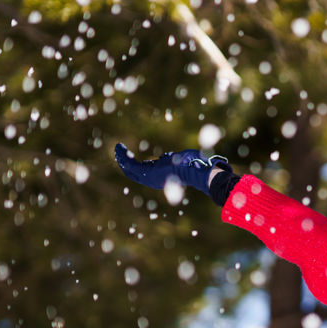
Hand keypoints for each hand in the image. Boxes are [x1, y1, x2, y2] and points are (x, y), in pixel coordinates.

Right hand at [113, 143, 231, 195]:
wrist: (198, 171)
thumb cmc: (198, 166)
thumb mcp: (190, 160)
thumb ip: (192, 160)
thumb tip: (209, 157)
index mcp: (162, 178)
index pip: (145, 174)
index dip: (137, 166)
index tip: (132, 158)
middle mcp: (154, 180)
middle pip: (134, 173)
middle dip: (126, 163)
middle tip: (121, 153)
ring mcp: (150, 177)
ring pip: (130, 169)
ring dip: (122, 158)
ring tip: (117, 149)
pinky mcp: (147, 172)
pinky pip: (130, 165)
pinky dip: (123, 156)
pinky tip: (119, 147)